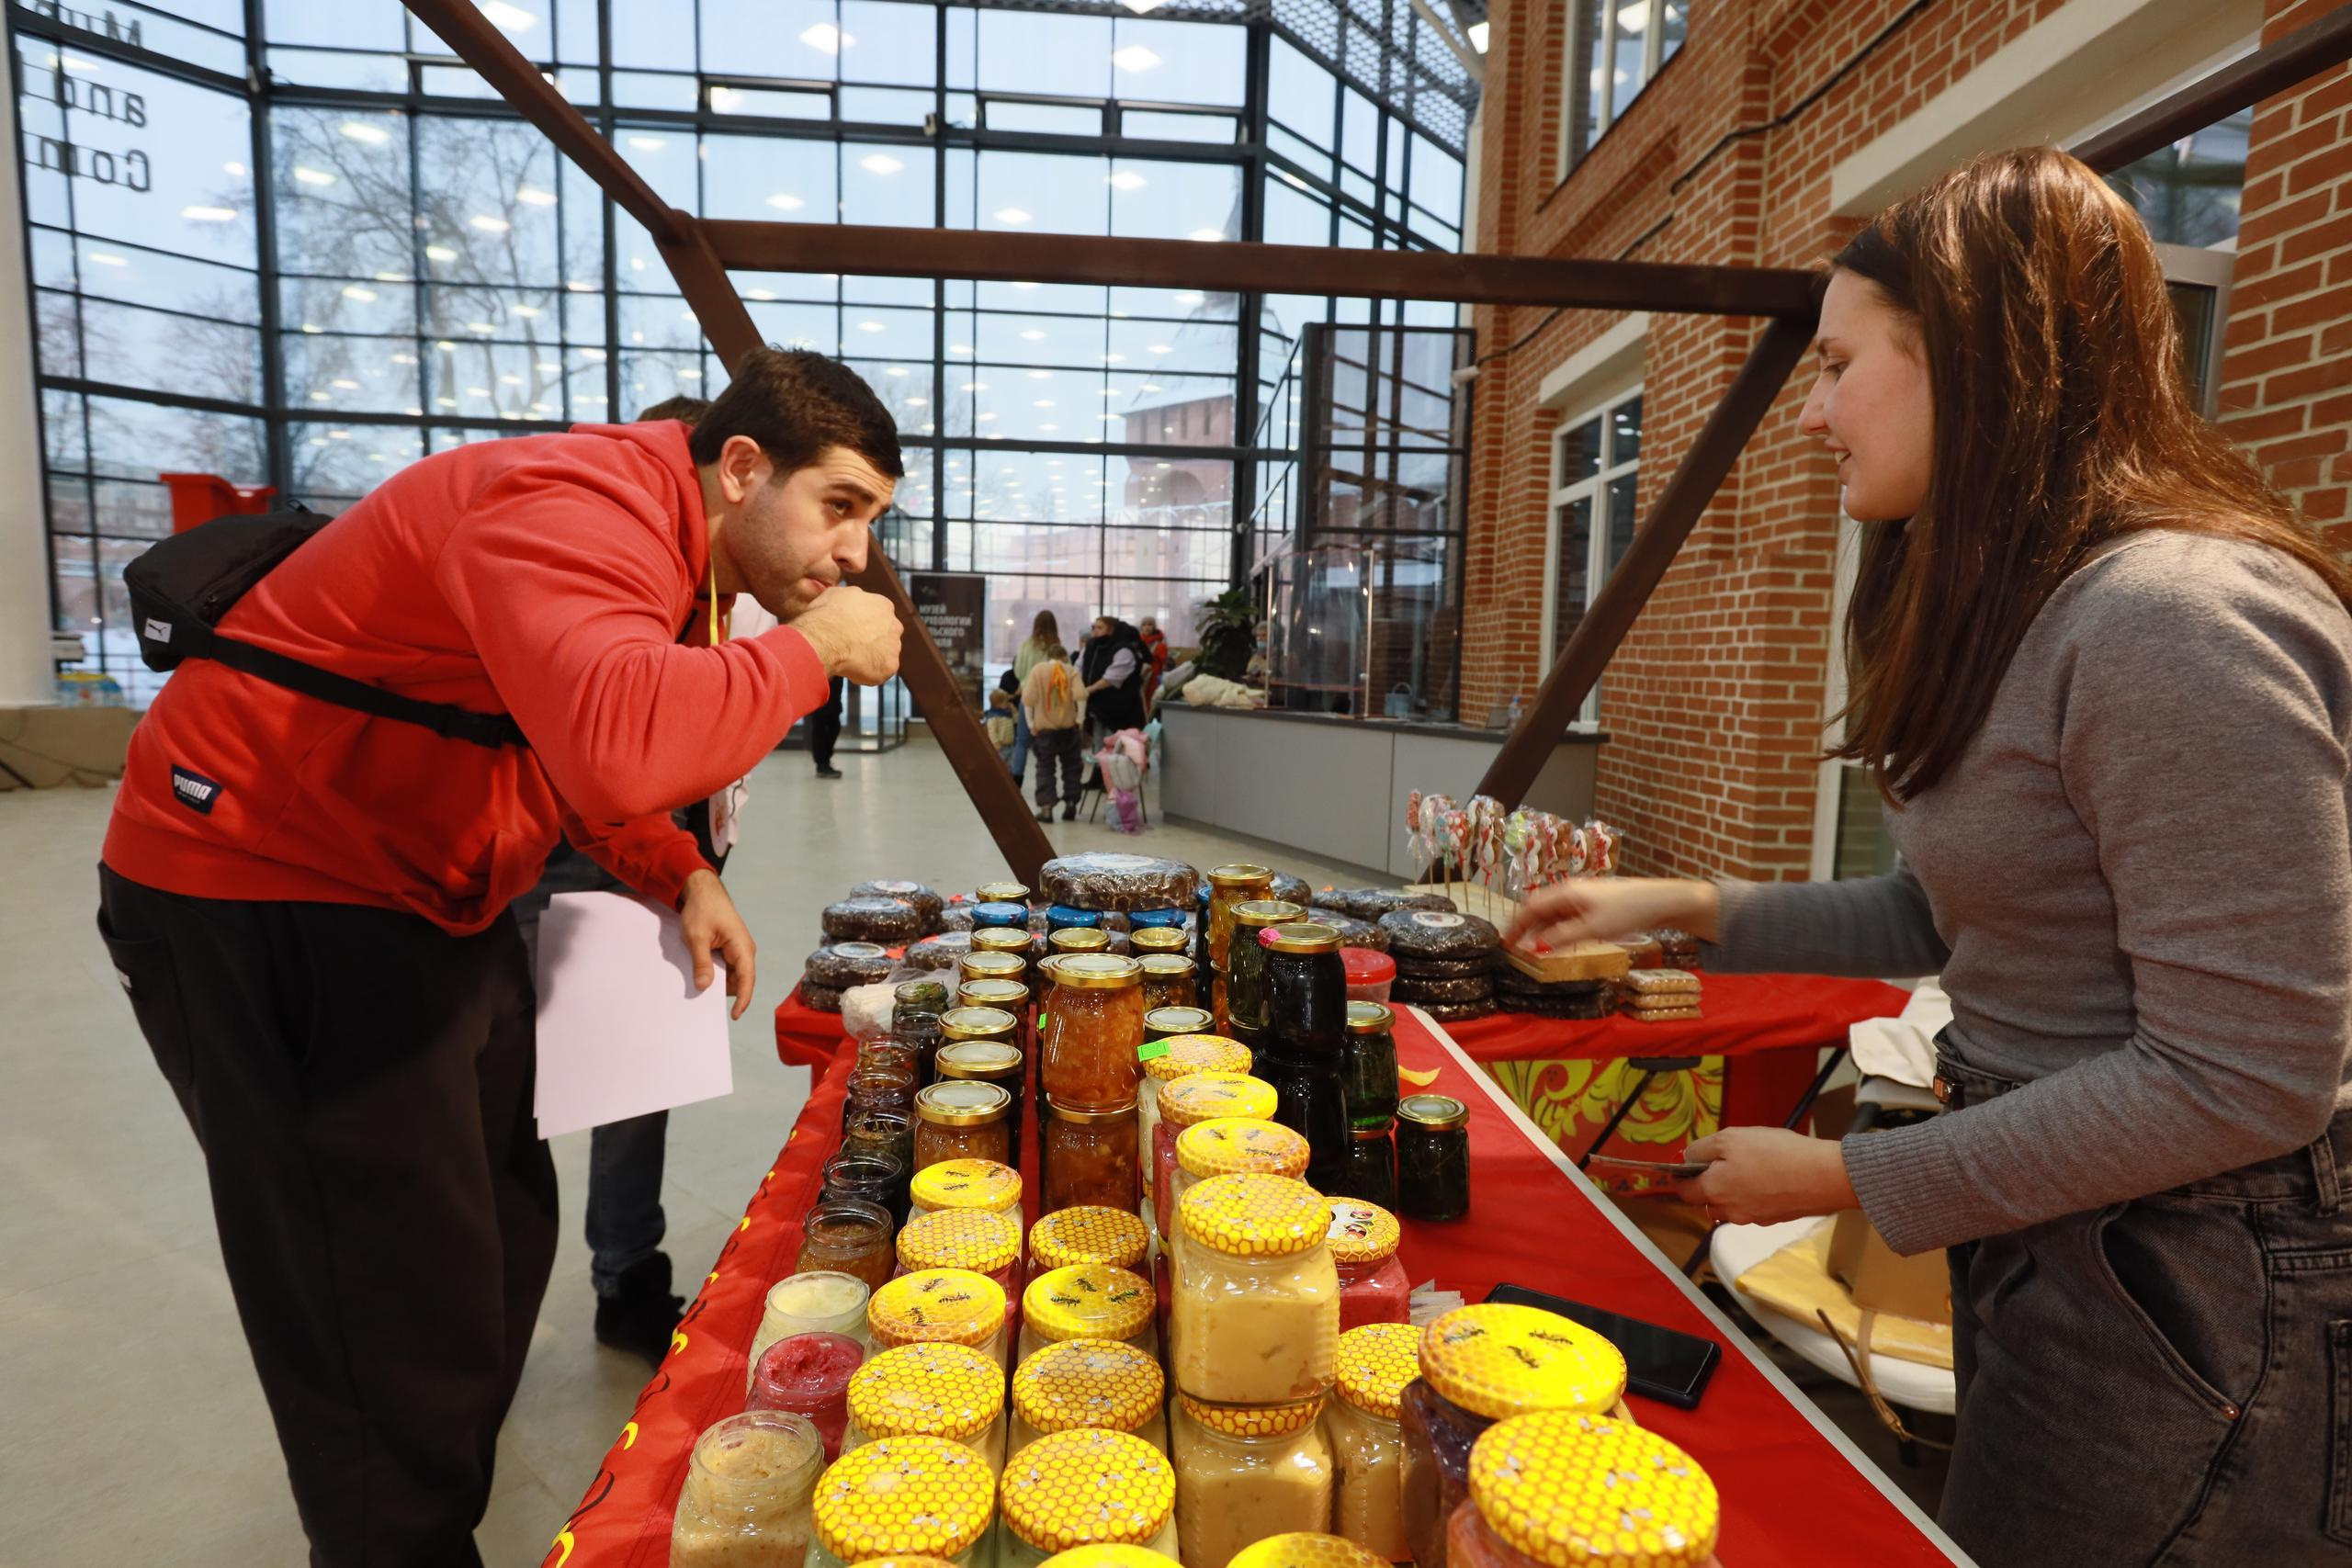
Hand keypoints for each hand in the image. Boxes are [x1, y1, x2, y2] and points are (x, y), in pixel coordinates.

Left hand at [678, 868, 755, 1020]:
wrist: (702, 890)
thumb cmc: (702, 909)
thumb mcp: (697, 937)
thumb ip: (701, 963)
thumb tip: (705, 986)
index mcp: (742, 946)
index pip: (747, 979)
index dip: (743, 999)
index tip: (734, 1015)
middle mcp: (744, 950)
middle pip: (740, 981)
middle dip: (725, 992)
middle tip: (704, 1001)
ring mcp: (737, 950)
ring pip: (732, 976)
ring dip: (718, 982)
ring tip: (699, 984)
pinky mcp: (729, 949)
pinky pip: (725, 968)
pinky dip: (715, 974)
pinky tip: (701, 974)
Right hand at [792, 585, 901, 683]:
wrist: (827, 639)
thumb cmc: (828, 617)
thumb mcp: (835, 594)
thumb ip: (849, 598)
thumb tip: (846, 601)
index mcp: (882, 605)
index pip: (879, 615)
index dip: (864, 624)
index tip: (853, 629)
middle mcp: (893, 625)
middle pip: (885, 635)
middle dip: (871, 641)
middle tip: (852, 646)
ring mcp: (894, 647)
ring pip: (884, 655)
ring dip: (870, 658)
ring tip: (850, 659)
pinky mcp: (890, 666)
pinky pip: (880, 672)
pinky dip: (868, 674)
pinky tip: (853, 669)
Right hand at [1503, 877, 1717, 952]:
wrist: (1660, 901)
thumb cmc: (1627, 912)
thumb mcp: (1592, 929)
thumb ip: (1562, 938)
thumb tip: (1535, 948)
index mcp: (1566, 893)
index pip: (1530, 908)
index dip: (1516, 926)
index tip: (1505, 943)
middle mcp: (1570, 891)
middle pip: (1539, 908)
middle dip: (1525, 927)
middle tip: (1515, 948)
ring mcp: (1582, 897)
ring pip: (1553, 913)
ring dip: (1541, 930)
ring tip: (1533, 949)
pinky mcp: (1594, 904)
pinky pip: (1567, 916)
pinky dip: (1557, 929)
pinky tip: (1559, 941)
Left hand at [1671, 1127, 1858, 1225]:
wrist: (1823, 1176)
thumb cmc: (1775, 1153)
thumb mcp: (1730, 1139)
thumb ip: (1701, 1150)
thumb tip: (1687, 1159)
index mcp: (1714, 1191)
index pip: (1684, 1191)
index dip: (1682, 1177)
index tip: (1685, 1166)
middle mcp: (1730, 1211)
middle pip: (1707, 1200)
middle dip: (1708, 1183)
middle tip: (1722, 1160)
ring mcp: (1753, 1218)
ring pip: (1730, 1205)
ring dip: (1731, 1189)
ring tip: (1749, 1166)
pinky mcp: (1774, 1218)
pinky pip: (1753, 1206)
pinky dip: (1754, 1194)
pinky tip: (1769, 1176)